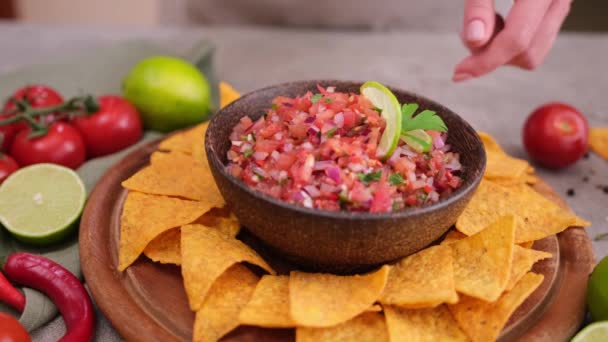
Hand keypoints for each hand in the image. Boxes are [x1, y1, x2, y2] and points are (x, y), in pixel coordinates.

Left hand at [453, 0, 572, 81]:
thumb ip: (477, 6)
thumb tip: (474, 42)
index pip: (516, 40)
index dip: (485, 62)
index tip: (458, 73)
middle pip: (527, 54)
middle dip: (493, 54)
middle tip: (473, 30)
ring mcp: (560, 4)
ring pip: (534, 53)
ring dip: (502, 48)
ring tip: (488, 21)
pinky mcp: (555, 9)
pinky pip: (536, 41)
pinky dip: (512, 40)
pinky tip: (500, 20)